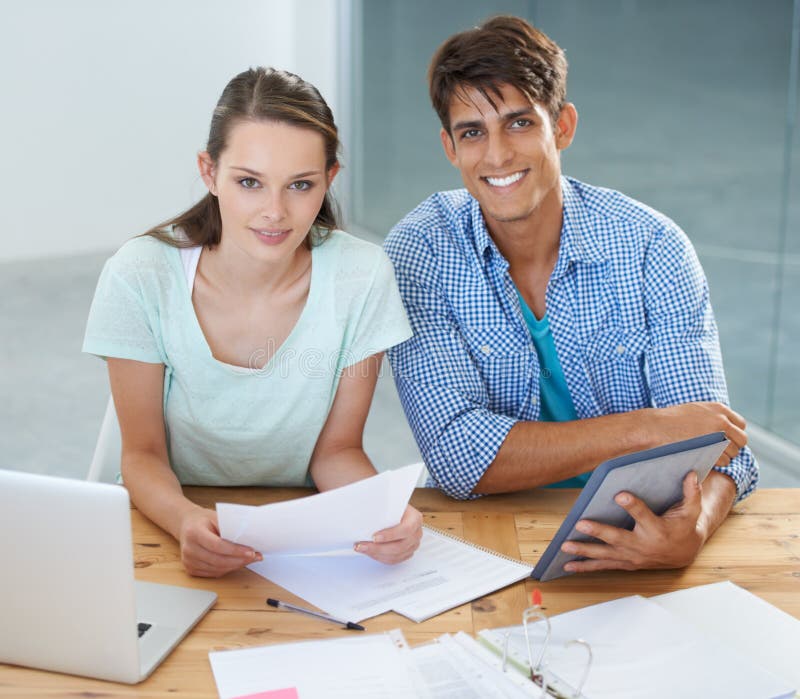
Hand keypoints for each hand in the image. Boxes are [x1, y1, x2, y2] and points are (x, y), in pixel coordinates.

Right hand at [178, 507, 261, 576]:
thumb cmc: (203, 520)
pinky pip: (213, 573)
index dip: (235, 550)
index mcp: (194, 532)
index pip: (217, 545)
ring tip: (249, 560)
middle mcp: (189, 548)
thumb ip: (229, 526)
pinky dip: (227, 569)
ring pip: (217, 569)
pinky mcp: (191, 569)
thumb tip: (249, 536)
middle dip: (239, 560)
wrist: (187, 525)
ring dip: (236, 566)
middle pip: (218, 560)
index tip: (250, 551)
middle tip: (254, 557)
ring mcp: (188, 561)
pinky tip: (236, 563)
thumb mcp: (216, 516)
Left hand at [354, 505, 422, 563]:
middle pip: (400, 546)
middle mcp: (416, 533)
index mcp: (415, 518)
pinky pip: (394, 560)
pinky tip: (370, 552)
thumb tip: (366, 510)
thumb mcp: (391, 502)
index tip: (374, 537)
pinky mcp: (407, 552)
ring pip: (395, 556)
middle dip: (378, 548)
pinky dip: (380, 557)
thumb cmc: (394, 506)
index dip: (390, 535)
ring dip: (376, 554)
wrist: (399, 511)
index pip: (405, 529)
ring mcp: (413, 544)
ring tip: (362, 548)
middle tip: (362, 545)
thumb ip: (383, 508)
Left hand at [561, 472, 705, 572]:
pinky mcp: (625, 562)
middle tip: (581, 523)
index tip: (620, 495)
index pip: (643, 515)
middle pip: (617, 538)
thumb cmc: (683, 527)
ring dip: (584, 551)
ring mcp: (632, 556)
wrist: (684, 553)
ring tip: (565, 546)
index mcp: (657, 529)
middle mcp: (642, 545)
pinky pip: (603, 566)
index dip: (632, 505)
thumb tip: (692, 473)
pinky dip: (585, 566)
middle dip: (598, 531)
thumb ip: (691, 493)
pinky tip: (568, 565)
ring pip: (605, 554)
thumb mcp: (691, 511)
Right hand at [654, 402, 746, 465]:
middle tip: (718, 450)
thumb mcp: (695, 410)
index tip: (725, 439)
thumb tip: (726, 426)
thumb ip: (713, 416)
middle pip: (741, 439)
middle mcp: (722, 420)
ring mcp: (717, 435)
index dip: (734, 433)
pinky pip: (724, 460)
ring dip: (724, 456)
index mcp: (719, 408)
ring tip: (707, 454)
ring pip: (734, 452)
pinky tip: (703, 458)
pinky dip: (716, 462)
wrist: (655, 427)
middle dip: (733, 446)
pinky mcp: (712, 449)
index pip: (741, 424)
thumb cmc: (670, 420)